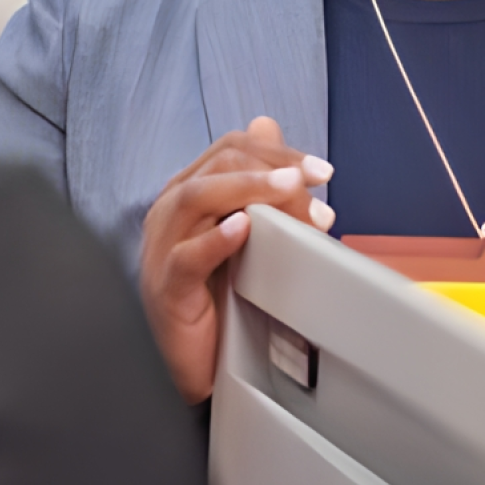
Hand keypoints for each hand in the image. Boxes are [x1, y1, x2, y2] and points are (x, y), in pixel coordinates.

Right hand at [138, 116, 333, 402]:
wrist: (205, 361)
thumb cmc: (226, 289)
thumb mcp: (253, 227)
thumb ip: (261, 178)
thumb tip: (267, 123)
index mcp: (191, 191)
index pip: (232, 149)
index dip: (278, 151)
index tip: (322, 170)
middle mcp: (171, 211)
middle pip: (218, 166)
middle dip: (272, 168)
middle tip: (315, 181)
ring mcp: (162, 248)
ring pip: (196, 197)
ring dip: (248, 188)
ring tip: (289, 188)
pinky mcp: (164, 287)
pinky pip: (185, 257)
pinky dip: (215, 240)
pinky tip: (243, 229)